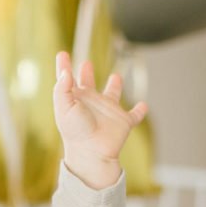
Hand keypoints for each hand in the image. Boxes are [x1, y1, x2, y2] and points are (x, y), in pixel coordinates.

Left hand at [53, 51, 147, 188]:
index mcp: (75, 99)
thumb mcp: (64, 107)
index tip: (62, 54)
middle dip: (87, 73)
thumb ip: (62, 88)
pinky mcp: (123, 121)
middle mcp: (91, 103)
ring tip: (116, 77)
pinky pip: (134, 115)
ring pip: (113, 95)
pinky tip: (143, 106)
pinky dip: (140, 110)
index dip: (64, 66)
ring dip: (115, 87)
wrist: (92, 152)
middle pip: (88, 84)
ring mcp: (108, 112)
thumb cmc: (76, 132)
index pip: (67, 79)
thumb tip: (66, 72)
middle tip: (86, 63)